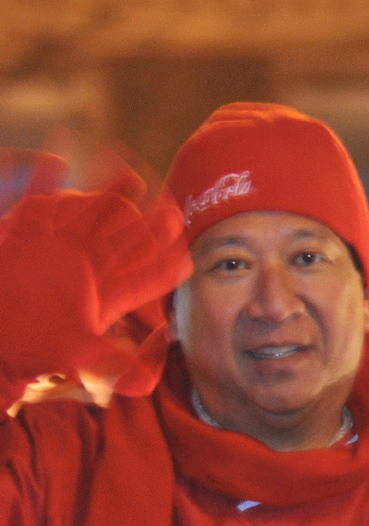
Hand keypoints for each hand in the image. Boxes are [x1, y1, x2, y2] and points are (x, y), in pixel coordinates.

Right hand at [0, 155, 189, 402]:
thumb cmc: (36, 354)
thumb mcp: (86, 362)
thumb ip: (128, 368)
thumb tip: (165, 343)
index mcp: (108, 292)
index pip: (149, 272)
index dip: (170, 260)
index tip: (186, 247)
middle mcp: (89, 266)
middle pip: (129, 237)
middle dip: (151, 222)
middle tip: (170, 206)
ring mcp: (59, 248)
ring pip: (92, 215)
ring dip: (109, 194)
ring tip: (131, 175)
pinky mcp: (25, 236)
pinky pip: (37, 200)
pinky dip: (44, 177)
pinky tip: (56, 156)